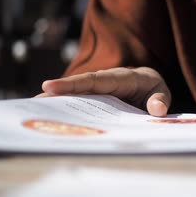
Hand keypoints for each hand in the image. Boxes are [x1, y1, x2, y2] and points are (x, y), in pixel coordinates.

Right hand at [37, 67, 170, 116]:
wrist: (150, 86)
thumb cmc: (154, 90)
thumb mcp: (161, 93)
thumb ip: (160, 100)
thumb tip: (158, 110)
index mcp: (123, 77)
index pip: (96, 79)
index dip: (75, 83)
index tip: (51, 87)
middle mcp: (107, 81)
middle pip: (81, 86)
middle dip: (59, 92)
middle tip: (35, 101)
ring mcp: (99, 91)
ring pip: (77, 95)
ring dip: (58, 101)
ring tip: (34, 110)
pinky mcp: (95, 99)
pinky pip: (80, 103)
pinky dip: (66, 109)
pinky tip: (51, 118)